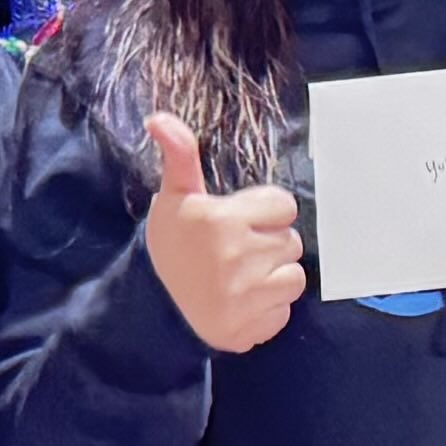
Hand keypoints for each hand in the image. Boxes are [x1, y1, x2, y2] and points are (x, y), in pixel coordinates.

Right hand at [140, 112, 307, 352]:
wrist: (151, 304)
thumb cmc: (172, 244)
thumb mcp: (174, 196)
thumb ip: (179, 155)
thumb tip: (158, 117)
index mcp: (222, 219)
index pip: (284, 205)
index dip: (265, 212)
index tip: (239, 222)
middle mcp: (237, 256)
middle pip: (291, 241)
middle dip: (270, 244)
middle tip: (237, 252)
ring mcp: (244, 295)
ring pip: (294, 277)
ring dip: (274, 277)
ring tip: (243, 277)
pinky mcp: (248, 327)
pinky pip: (284, 311)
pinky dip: (268, 308)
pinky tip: (242, 302)